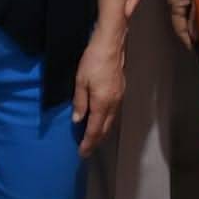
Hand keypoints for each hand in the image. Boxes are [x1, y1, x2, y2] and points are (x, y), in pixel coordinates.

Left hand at [71, 31, 124, 156]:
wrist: (110, 45)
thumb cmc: (93, 61)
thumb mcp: (80, 82)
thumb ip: (79, 102)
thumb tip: (77, 120)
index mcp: (102, 104)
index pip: (94, 129)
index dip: (88, 143)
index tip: (82, 152)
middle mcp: (113, 104)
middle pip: (105, 128)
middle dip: (96, 141)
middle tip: (87, 150)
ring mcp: (119, 97)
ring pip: (110, 121)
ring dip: (102, 132)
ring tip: (93, 138)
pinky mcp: (120, 90)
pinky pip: (113, 112)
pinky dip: (106, 121)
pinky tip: (101, 120)